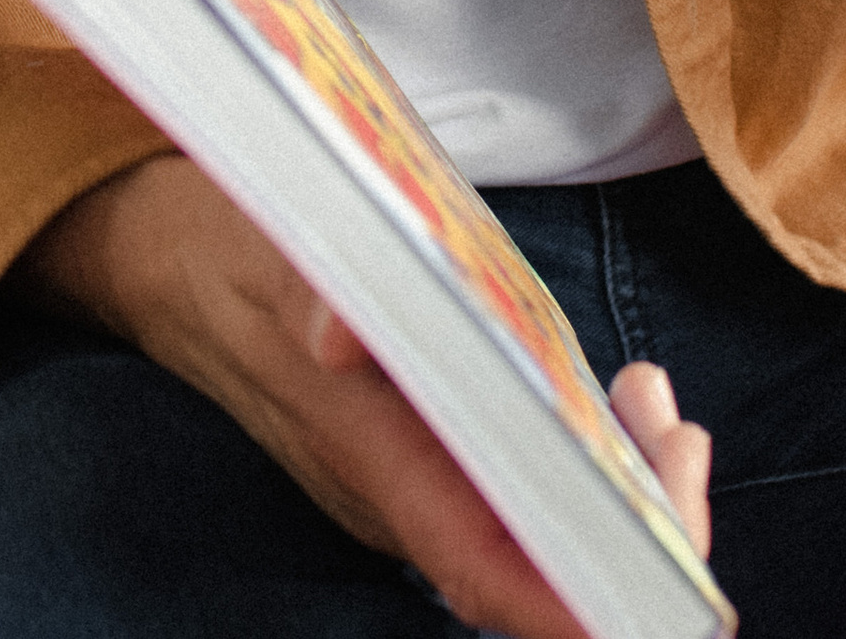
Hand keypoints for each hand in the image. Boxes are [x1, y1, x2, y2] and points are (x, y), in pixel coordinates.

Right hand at [29, 160, 714, 633]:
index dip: (577, 599)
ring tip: (657, 404)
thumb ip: (312, 291)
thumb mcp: (273, 247)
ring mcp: (419, 474)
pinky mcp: (429, 442)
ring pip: (545, 528)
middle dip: (638, 527)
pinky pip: (528, 483)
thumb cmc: (232, 247)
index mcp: (371, 459)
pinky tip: (625, 399)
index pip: (488, 570)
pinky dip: (594, 454)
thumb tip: (337, 330)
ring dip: (627, 489)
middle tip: (676, 431)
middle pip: (541, 565)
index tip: (663, 586)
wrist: (170, 255)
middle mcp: (405, 492)